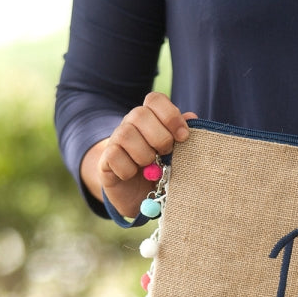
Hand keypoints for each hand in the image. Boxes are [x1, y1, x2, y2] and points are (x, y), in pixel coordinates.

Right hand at [82, 92, 196, 217]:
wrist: (139, 196)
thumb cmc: (161, 171)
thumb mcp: (176, 154)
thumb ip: (182, 135)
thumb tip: (192, 117)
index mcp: (150, 118)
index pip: (155, 100)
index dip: (171, 115)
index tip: (183, 137)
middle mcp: (130, 124)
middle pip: (139, 114)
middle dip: (159, 137)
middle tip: (166, 153)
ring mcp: (115, 141)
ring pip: (126, 135)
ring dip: (144, 154)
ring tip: (151, 168)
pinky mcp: (105, 160)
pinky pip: (114, 156)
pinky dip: (128, 169)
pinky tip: (133, 175)